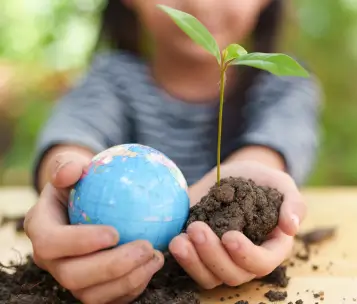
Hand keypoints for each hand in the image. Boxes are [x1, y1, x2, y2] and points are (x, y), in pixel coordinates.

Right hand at [24, 151, 163, 303]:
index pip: (51, 243)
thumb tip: (73, 170)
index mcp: (42, 229)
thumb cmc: (82, 182)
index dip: (80, 242)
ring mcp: (71, 278)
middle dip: (112, 267)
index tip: (114, 232)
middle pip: (72, 277)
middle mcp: (52, 260)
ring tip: (156, 257)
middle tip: (145, 247)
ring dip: (128, 280)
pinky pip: (110, 299)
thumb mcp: (73, 166)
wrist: (87, 203)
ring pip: (92, 295)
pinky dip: (133, 288)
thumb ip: (68, 165)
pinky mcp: (91, 288)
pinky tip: (152, 266)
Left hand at [170, 161, 304, 288]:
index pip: (263, 262)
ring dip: (194, 261)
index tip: (230, 236)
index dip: (247, 255)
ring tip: (180, 241)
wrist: (232, 174)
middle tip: (197, 229)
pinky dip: (183, 258)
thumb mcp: (279, 183)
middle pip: (233, 273)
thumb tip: (291, 227)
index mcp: (270, 246)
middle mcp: (245, 258)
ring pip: (210, 276)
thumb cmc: (260, 179)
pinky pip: (192, 266)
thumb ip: (293, 202)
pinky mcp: (200, 251)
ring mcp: (221, 257)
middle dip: (213, 255)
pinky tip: (174, 240)